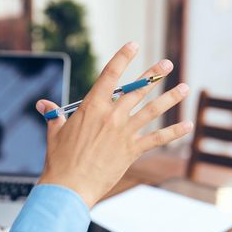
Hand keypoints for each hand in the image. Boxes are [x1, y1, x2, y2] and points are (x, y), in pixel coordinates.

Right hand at [36, 42, 192, 206]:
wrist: (70, 186)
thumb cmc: (60, 160)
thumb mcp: (55, 132)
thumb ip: (54, 115)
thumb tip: (43, 104)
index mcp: (92, 107)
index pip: (110, 75)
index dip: (123, 58)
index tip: (133, 45)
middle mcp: (111, 116)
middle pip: (136, 90)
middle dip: (153, 75)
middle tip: (167, 65)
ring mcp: (124, 132)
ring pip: (152, 110)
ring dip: (169, 98)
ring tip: (184, 88)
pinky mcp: (132, 150)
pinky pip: (157, 138)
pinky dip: (174, 132)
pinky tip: (188, 126)